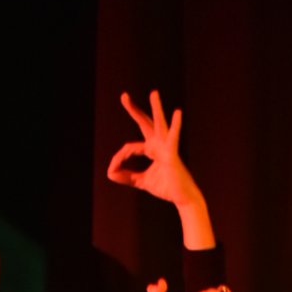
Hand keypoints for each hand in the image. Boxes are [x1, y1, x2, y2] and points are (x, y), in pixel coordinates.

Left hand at [107, 89, 204, 206]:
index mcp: (152, 148)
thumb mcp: (141, 181)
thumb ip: (126, 177)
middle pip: (144, 123)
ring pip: (159, 124)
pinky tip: (178, 112)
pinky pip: (173, 137)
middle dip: (133, 110)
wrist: (182, 198)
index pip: (129, 148)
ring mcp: (166, 146)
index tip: (113, 170)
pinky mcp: (173, 153)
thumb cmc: (166, 187)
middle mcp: (159, 144)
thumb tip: (109, 173)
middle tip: (123, 96)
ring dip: (156, 108)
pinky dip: (175, 125)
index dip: (118, 158)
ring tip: (153, 93)